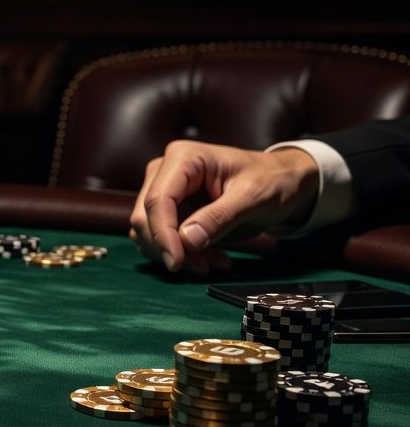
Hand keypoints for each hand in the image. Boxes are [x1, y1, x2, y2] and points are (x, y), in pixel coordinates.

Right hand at [129, 141, 319, 275]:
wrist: (281, 181)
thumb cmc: (272, 180)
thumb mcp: (253, 197)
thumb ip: (219, 217)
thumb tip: (186, 240)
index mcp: (183, 158)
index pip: (158, 200)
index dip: (162, 234)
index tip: (177, 263)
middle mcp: (165, 171)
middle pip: (146, 217)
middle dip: (170, 248)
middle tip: (204, 268)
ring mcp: (164, 190)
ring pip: (148, 232)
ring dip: (177, 254)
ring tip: (215, 262)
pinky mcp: (169, 210)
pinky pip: (161, 239)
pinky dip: (181, 254)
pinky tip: (210, 257)